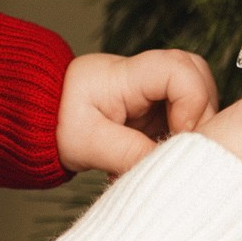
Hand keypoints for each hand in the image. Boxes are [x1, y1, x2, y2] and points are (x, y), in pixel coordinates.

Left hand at [57, 49, 218, 174]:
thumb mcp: (87, 144)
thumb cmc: (57, 125)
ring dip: (192, 131)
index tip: (178, 137)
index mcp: (126, 74)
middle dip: (200, 118)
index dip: (192, 103)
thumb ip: (128, 155)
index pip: (180, 71)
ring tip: (164, 157)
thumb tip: (168, 170)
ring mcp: (155, 88)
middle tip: (178, 151)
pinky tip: (159, 157)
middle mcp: (146, 73)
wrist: (41, 120)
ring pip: (201, 96)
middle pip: (199, 78)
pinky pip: (189, 116)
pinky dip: (182, 140)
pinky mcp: (160, 106)